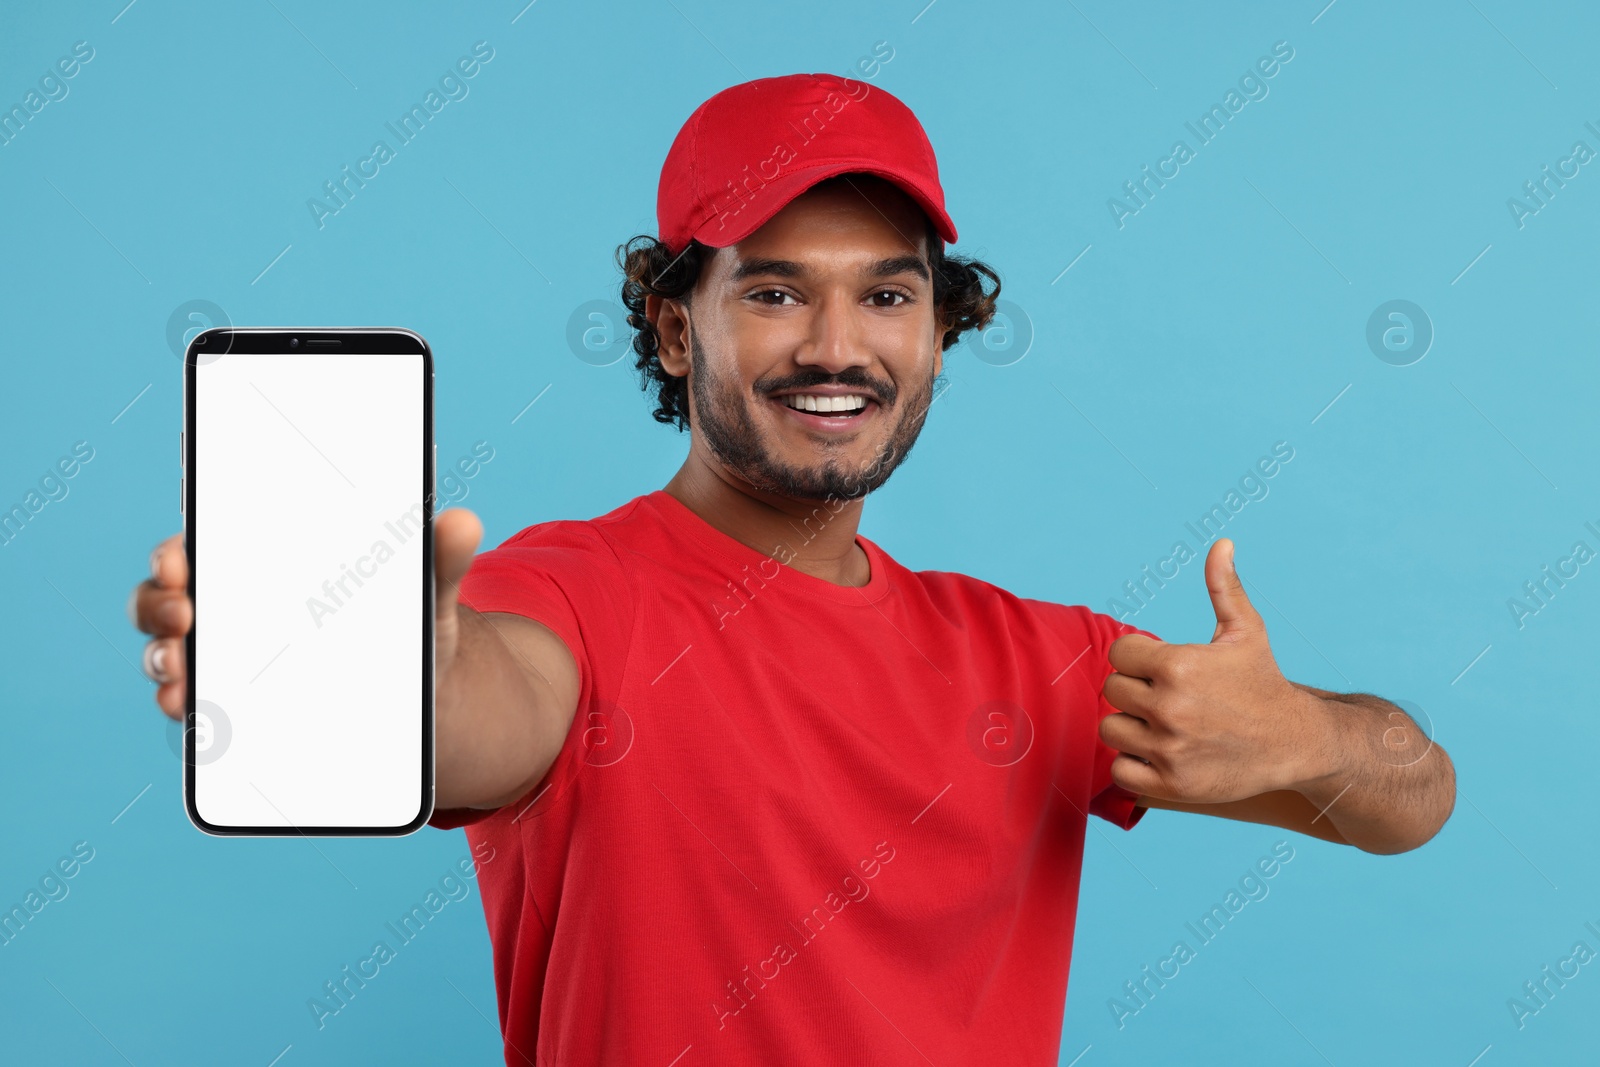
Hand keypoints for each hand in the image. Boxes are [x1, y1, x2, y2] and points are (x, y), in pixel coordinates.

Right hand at [129, 509, 482, 720]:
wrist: (419, 693)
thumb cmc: (407, 625)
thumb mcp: (427, 594)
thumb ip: (439, 561)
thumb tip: (465, 523)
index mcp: (268, 557)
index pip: (206, 538)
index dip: (181, 547)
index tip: (179, 558)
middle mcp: (232, 602)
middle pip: (169, 593)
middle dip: (158, 601)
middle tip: (180, 614)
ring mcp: (227, 655)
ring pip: (171, 649)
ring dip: (163, 661)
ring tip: (181, 674)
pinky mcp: (233, 705)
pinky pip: (194, 704)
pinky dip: (184, 707)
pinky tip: (193, 715)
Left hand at [1098, 538, 1323, 803]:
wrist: (1296, 743)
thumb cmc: (1263, 682)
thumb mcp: (1245, 632)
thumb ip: (1223, 587)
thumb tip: (1221, 543)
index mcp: (1179, 665)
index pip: (1118, 655)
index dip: (1137, 659)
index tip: (1160, 667)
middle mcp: (1170, 708)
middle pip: (1112, 691)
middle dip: (1135, 691)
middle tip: (1165, 697)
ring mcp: (1169, 749)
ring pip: (1112, 730)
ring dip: (1131, 727)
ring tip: (1163, 725)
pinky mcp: (1171, 785)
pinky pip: (1120, 770)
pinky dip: (1135, 764)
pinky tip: (1161, 752)